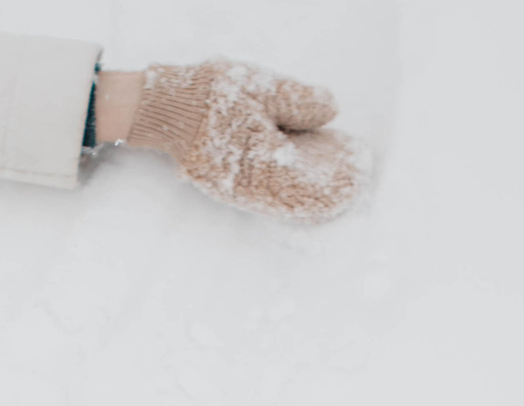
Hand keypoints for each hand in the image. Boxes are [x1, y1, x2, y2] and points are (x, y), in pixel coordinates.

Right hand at [111, 60, 363, 222]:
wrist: (163, 106)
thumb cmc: (209, 95)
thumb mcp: (259, 87)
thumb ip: (297, 100)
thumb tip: (331, 109)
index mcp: (259, 163)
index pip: (308, 180)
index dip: (337, 178)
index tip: (360, 171)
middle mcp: (248, 186)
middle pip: (299, 196)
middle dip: (329, 189)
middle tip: (358, 179)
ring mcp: (237, 191)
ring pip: (284, 199)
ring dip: (311, 192)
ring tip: (338, 180)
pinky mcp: (230, 186)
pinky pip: (267, 196)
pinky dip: (290, 191)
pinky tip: (305, 179)